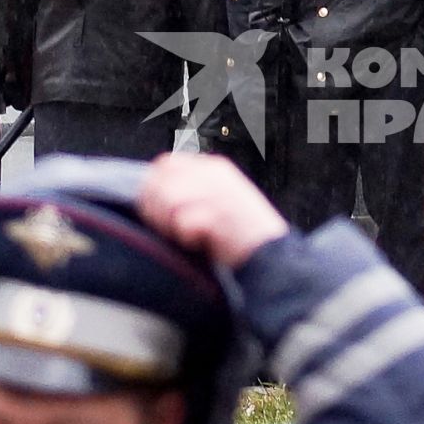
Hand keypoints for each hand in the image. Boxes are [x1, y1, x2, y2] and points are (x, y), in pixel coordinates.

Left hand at [139, 152, 290, 269]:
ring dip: (170, 224)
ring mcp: (219, 193)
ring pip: (168, 199)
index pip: (165, 164)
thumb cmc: (239, 236)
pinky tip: (200, 243)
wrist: (271, 258)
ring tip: (188, 237)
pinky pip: (184, 222)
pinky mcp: (221, 214)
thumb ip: (190, 189)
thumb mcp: (217, 199)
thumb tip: (151, 192)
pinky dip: (186, 237)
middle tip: (173, 229)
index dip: (154, 189)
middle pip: (161, 182)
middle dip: (157, 210)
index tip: (160, 213)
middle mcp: (215, 175)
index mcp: (214, 168)